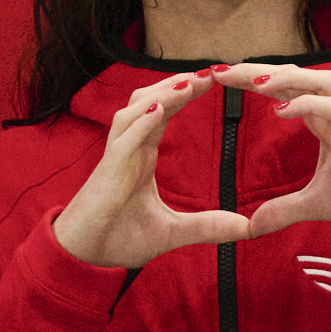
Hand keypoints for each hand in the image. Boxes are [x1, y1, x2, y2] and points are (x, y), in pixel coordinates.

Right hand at [50, 72, 252, 267]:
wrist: (84, 259)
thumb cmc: (119, 238)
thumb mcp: (173, 231)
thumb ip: (208, 226)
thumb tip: (246, 228)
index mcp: (141, 156)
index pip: (164, 113)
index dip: (184, 93)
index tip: (213, 79)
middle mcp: (128, 149)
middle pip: (149, 101)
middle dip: (176, 84)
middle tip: (210, 72)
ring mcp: (115, 159)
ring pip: (134, 112)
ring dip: (160, 95)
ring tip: (189, 82)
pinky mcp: (107, 174)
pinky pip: (122, 142)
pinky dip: (140, 124)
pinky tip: (159, 110)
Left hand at [222, 63, 330, 236]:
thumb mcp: (312, 203)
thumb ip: (282, 210)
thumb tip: (252, 227)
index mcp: (316, 115)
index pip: (281, 88)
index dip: (252, 79)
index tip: (222, 76)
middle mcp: (327, 107)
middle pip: (290, 75)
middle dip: (257, 71)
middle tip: (222, 70)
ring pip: (314, 79)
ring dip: (284, 77)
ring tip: (253, 82)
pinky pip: (330, 106)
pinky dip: (306, 104)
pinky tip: (281, 111)